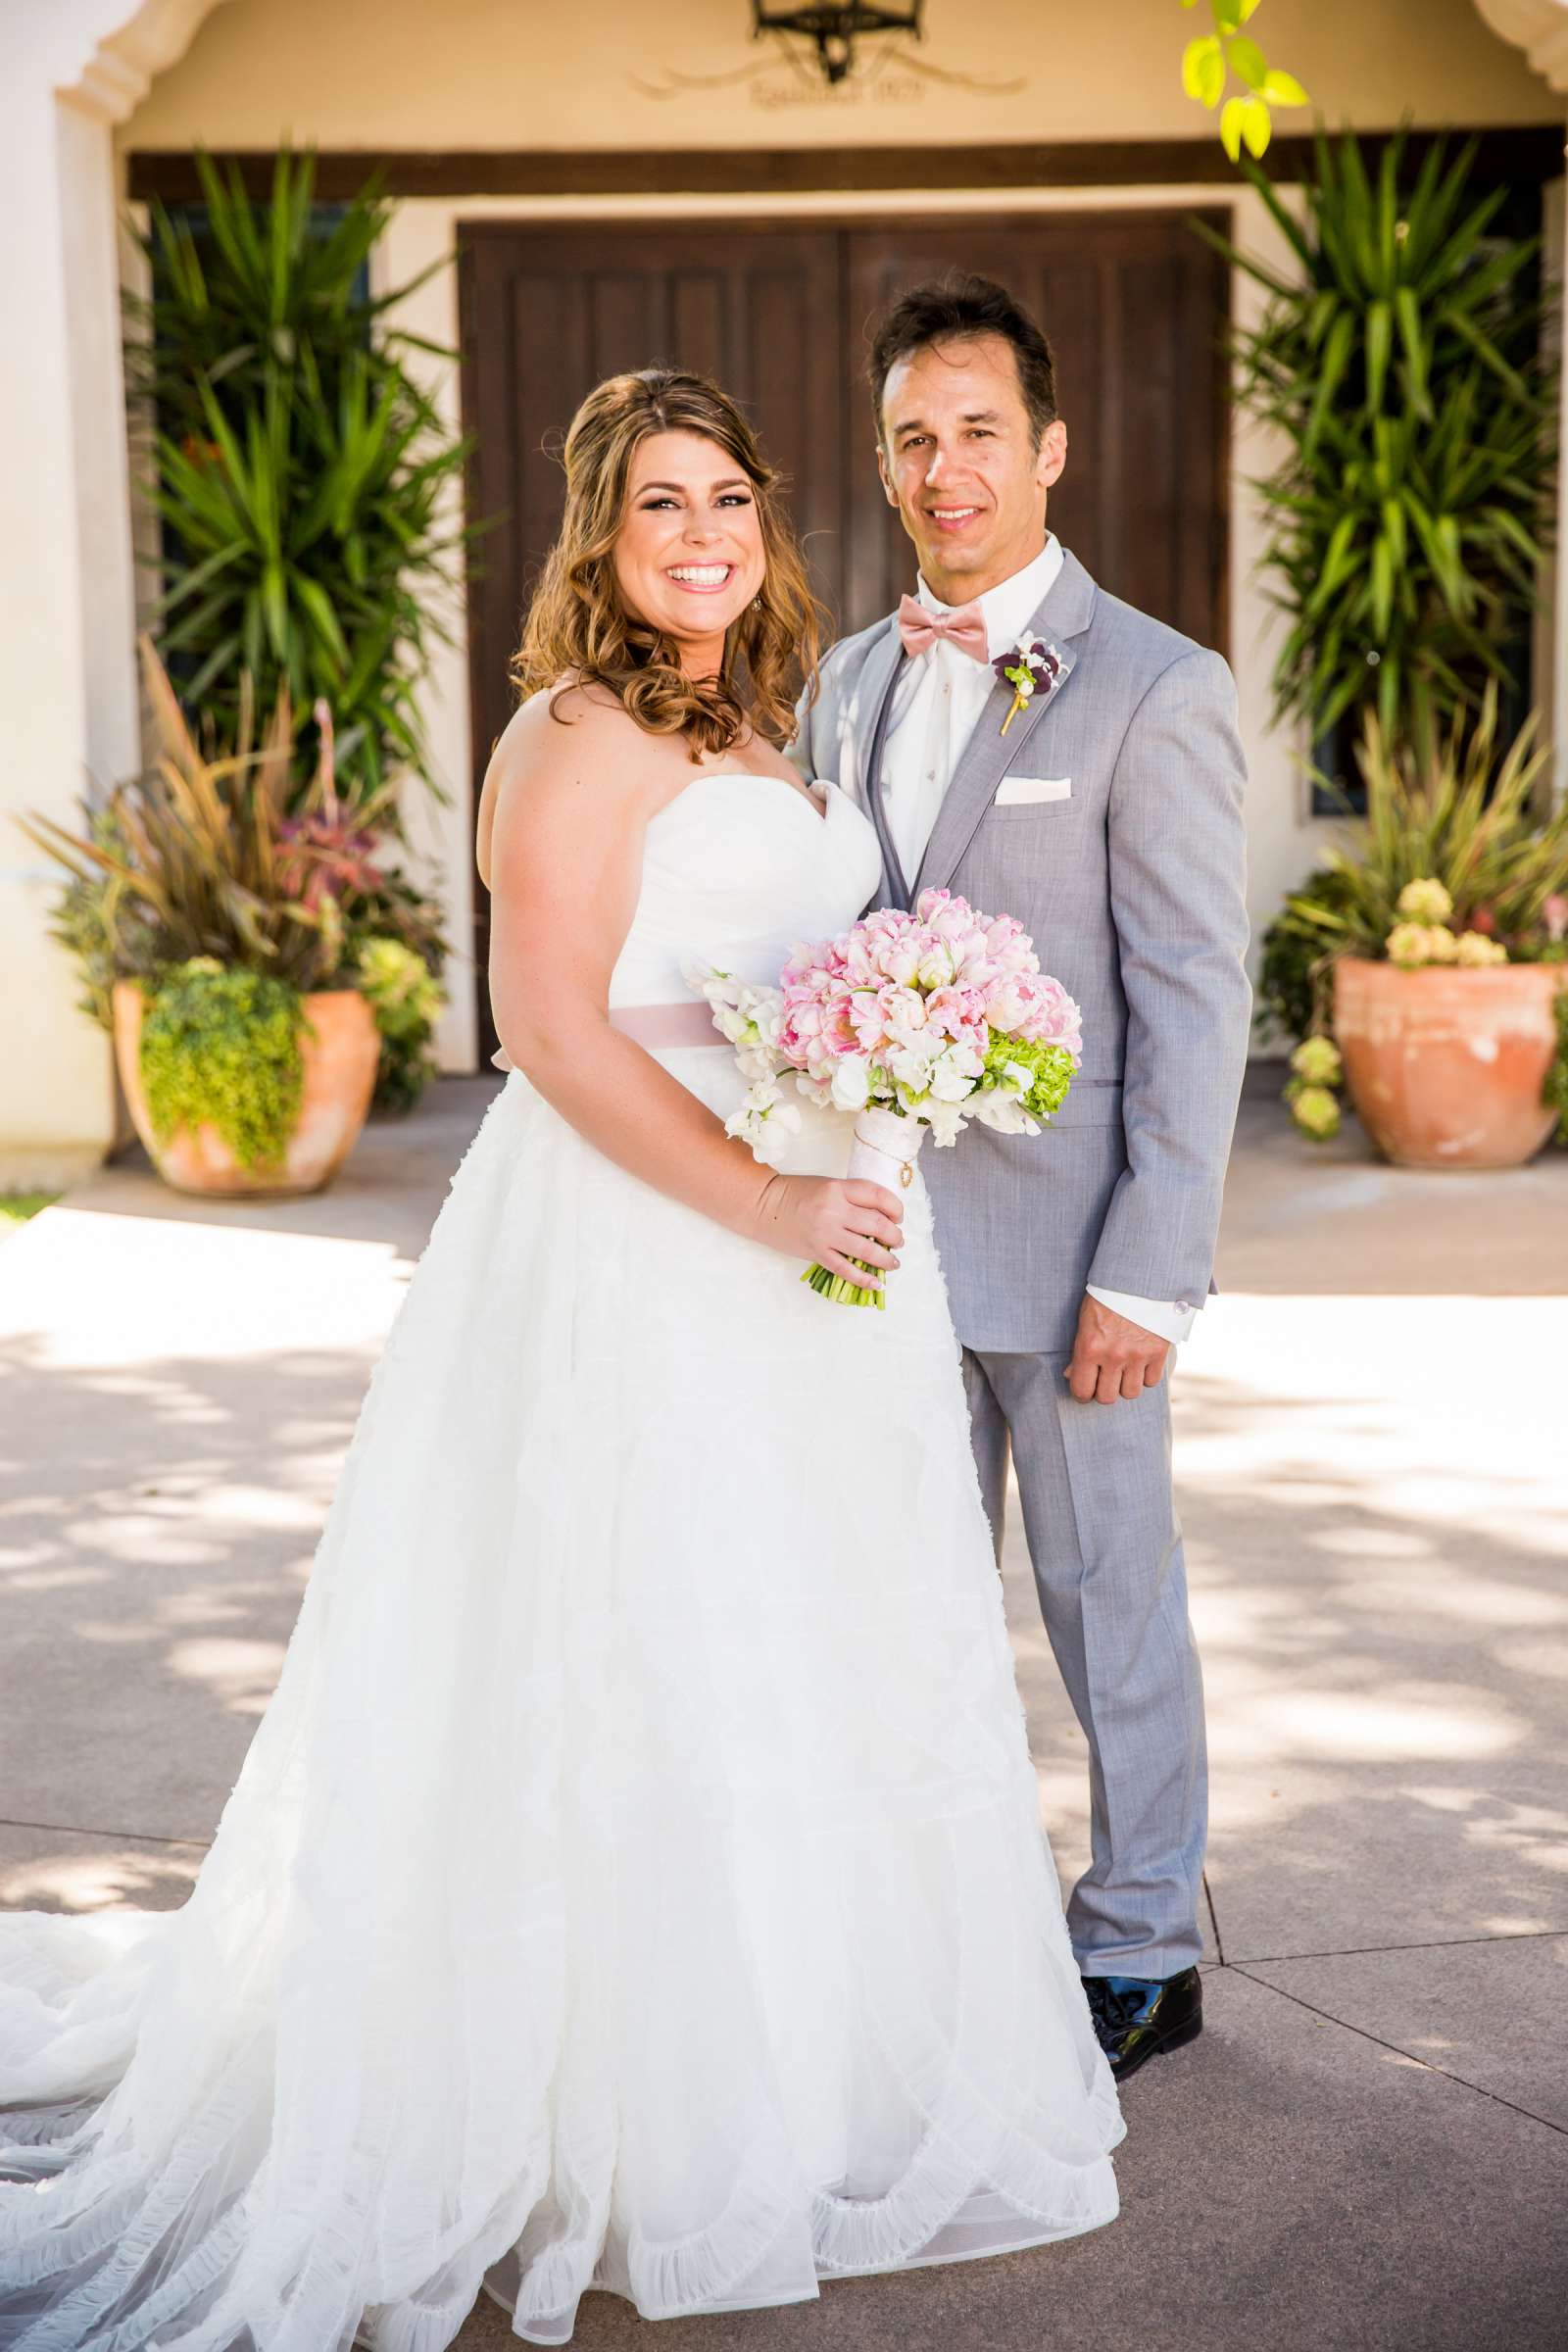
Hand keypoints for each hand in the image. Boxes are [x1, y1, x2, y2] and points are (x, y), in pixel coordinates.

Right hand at [750, 1174, 902, 1289]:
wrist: (764, 1205)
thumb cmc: (796, 1193)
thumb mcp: (828, 1185)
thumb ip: (852, 1198)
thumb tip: (882, 1219)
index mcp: (838, 1188)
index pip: (878, 1196)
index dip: (895, 1208)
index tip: (898, 1217)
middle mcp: (834, 1210)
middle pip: (877, 1224)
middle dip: (894, 1236)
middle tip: (897, 1241)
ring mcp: (825, 1234)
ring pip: (866, 1250)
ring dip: (885, 1259)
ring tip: (892, 1262)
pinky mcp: (817, 1253)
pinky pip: (845, 1269)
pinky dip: (863, 1279)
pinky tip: (876, 1283)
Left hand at [1066, 1293, 1168, 1403]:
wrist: (1139, 1278)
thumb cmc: (1107, 1297)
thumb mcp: (1086, 1320)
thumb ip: (1080, 1350)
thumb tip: (1071, 1374)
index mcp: (1090, 1347)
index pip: (1082, 1390)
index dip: (1081, 1394)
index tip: (1085, 1391)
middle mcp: (1113, 1355)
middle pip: (1107, 1397)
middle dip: (1103, 1391)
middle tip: (1104, 1381)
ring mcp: (1137, 1355)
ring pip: (1131, 1393)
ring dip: (1125, 1385)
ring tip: (1123, 1371)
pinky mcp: (1158, 1352)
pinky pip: (1151, 1381)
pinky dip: (1146, 1376)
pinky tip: (1140, 1363)